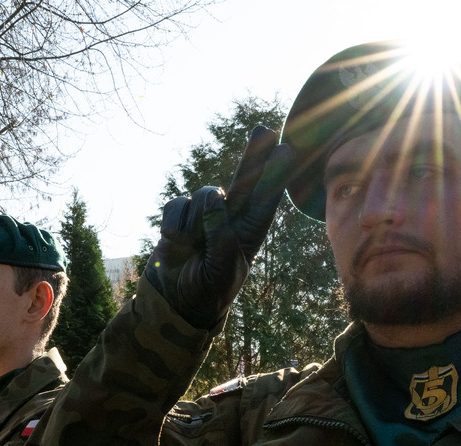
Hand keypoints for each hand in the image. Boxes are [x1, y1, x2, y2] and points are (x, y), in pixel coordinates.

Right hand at [145, 126, 292, 328]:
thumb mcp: (222, 270)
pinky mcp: (180, 214)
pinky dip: (174, 223)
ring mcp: (205, 213)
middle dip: (254, 154)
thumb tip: (212, 199)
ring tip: (191, 245)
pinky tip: (175, 241)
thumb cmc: (207, 288)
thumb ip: (221, 235)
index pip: (266, 199)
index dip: (276, 174)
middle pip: (245, 178)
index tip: (286, 151)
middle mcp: (231, 216)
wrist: (175, 299)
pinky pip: (177, 204)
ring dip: (195, 221)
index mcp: (250, 231)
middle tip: (263, 131)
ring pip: (204, 195)